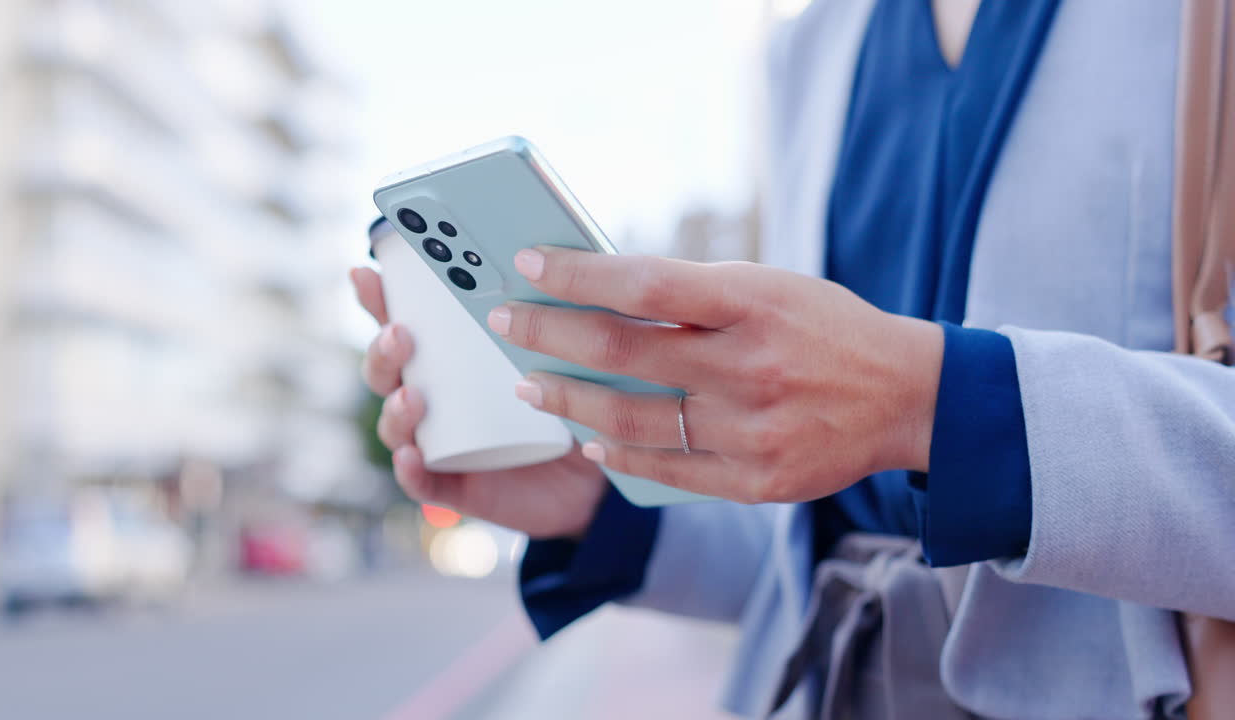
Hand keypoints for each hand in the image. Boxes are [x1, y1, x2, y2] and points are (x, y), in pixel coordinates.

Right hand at [350, 267, 606, 539]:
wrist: (594, 476)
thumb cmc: (569, 402)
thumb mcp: (559, 355)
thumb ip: (546, 318)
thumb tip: (547, 259)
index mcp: (450, 358)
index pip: (402, 322)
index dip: (377, 299)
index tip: (365, 272)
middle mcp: (435, 398)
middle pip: (387, 372)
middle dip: (383, 352)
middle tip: (400, 335)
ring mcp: (440, 443)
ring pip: (396, 425)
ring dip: (395, 410)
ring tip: (412, 398)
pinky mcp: (456, 486)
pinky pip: (424, 481)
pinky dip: (410, 471)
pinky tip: (412, 456)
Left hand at [487, 248, 944, 504]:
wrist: (907, 397)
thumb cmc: (825, 328)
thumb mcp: (769, 288)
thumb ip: (695, 294)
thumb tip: (601, 293)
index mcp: (754, 304)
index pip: (644, 284)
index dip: (578, 274)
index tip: (528, 263)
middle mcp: (750, 367)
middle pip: (623, 352)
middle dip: (549, 335)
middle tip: (504, 323)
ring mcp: (752, 430)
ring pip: (632, 418)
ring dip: (568, 400)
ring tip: (529, 384)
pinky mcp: (756, 480)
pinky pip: (667, 469)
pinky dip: (618, 453)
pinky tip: (586, 438)